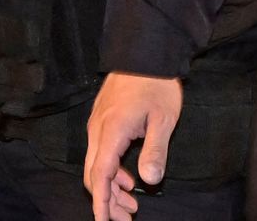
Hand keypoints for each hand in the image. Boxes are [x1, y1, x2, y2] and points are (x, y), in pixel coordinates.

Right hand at [84, 72, 183, 219]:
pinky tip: (128, 178)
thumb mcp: (163, 119)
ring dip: (110, 187)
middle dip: (107, 201)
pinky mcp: (102, 120)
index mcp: (111, 132)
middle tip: (126, 218)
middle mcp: (98, 131)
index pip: (99, 176)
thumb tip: (149, 182)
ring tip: (130, 205)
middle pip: (93, 175)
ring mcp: (97, 125)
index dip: (101, 203)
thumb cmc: (156, 84)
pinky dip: (111, 171)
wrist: (144, 52)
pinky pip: (99, 153)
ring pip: (95, 165)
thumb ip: (155, 151)